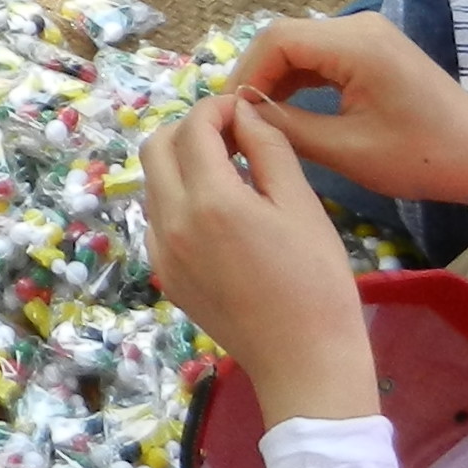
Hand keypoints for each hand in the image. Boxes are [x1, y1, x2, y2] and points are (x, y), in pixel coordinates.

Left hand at [140, 94, 380, 424]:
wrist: (302, 359)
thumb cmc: (316, 281)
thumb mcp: (302, 205)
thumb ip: (270, 149)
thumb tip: (244, 113)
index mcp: (211, 201)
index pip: (194, 128)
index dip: (217, 108)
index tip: (243, 110)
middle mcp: (173, 222)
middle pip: (156, 147)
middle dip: (189, 128)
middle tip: (230, 135)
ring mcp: (162, 252)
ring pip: (151, 182)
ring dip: (179, 162)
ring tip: (225, 170)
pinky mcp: (164, 275)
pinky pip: (155, 218)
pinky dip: (175, 198)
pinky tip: (214, 211)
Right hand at [228, 14, 467, 215]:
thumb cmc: (420, 156)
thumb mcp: (348, 150)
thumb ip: (289, 128)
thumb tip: (243, 116)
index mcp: (355, 44)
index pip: (277, 39)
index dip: (246, 73)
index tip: (232, 114)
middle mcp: (359, 26)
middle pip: (285, 37)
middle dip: (256, 75)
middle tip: (237, 119)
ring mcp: (368, 35)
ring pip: (301, 45)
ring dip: (275, 78)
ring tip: (255, 119)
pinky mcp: (373, 50)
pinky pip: (321, 55)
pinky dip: (299, 79)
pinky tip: (285, 110)